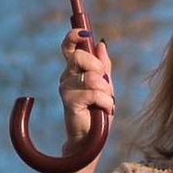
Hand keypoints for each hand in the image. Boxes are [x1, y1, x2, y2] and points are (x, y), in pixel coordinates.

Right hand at [58, 27, 113, 141]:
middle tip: (104, 83)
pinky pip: (95, 94)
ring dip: (106, 91)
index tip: (85, 33)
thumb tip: (101, 44)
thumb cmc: (97, 113)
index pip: (69, 47)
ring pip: (92, 77)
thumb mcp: (106, 86)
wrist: (91, 139)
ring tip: (105, 102)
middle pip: (79, 56)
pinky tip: (104, 110)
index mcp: (75, 71)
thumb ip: (104, 66)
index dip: (74, 36)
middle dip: (98, 66)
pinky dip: (106, 103)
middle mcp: (67, 77)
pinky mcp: (69, 102)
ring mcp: (66, 89)